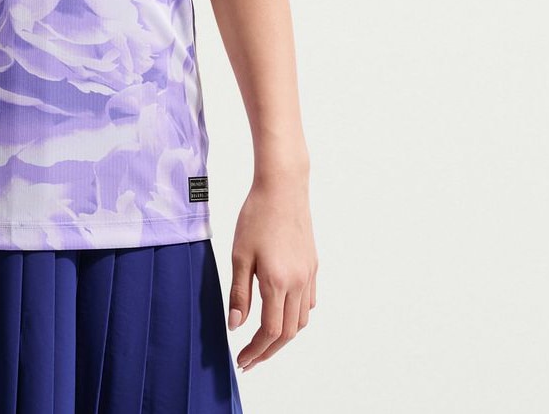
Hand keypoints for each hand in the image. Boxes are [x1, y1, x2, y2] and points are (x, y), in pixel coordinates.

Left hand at [227, 176, 317, 372]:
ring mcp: (309, 275)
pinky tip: (282, 312)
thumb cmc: (256, 216)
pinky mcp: (313, 265)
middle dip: (268, 351)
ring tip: (263, 341)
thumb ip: (239, 293)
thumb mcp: (240, 254)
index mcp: (277, 282)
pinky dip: (296, 316)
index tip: (241, 361)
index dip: (256, 351)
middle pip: (288, 333)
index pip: (269, 331)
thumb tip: (235, 326)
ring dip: (283, 336)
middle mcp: (298, 283)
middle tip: (250, 360)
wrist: (283, 187)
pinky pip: (308, 302)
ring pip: (301, 320)